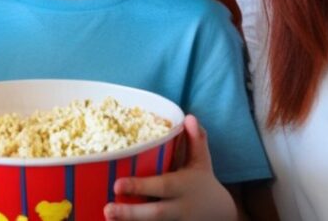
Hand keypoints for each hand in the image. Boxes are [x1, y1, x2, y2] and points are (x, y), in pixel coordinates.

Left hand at [104, 115, 237, 220]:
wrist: (221, 214)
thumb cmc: (202, 183)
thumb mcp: (202, 162)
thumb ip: (196, 140)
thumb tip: (189, 117)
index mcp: (184, 187)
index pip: (162, 187)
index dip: (140, 186)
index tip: (117, 185)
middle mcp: (179, 208)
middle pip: (155, 214)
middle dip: (130, 213)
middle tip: (107, 208)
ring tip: (106, 218)